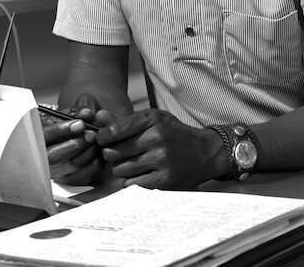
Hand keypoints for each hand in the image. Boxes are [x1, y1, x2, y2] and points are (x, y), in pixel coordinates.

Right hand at [42, 94, 109, 184]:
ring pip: (73, 165)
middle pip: (54, 157)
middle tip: (91, 134)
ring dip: (90, 150)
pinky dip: (99, 159)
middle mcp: (45, 155)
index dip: (61, 130)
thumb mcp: (81, 103)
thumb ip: (83, 105)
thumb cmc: (82, 116)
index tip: (80, 124)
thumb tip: (86, 114)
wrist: (92, 128)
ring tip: (98, 138)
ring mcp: (59, 170)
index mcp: (41, 133)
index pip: (43, 136)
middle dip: (75, 144)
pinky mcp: (75, 179)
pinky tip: (101, 147)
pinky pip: (89, 172)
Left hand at [96, 109, 226, 188]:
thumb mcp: (154, 120)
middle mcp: (157, 138)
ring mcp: (161, 160)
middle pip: (113, 152)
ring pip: (120, 170)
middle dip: (112, 154)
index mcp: (152, 119)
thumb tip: (97, 119)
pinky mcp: (164, 180)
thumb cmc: (174, 134)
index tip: (103, 140)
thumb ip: (125, 121)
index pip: (113, 131)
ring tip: (136, 163)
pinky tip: (143, 174)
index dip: (103, 137)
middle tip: (121, 153)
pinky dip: (133, 181)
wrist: (206, 152)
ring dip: (123, 169)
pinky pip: (131, 184)